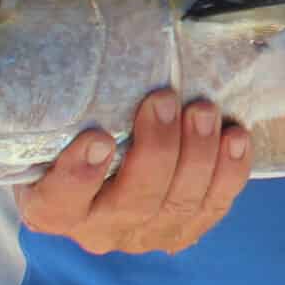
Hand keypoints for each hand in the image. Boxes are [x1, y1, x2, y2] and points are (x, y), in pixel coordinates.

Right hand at [18, 91, 250, 255]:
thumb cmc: (70, 134)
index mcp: (50, 208)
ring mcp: (146, 234)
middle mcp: (98, 229)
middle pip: (132, 203)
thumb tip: (54, 50)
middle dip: (156, 150)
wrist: (99, 160)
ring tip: (203, 110)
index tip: (97, 138)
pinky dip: (229, 172)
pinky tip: (234, 136)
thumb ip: (53, 105)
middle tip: (163, 100)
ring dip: (197, 155)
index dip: (78, 177)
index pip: (59, 202)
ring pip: (178, 205)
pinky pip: (214, 206)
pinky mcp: (185, 228)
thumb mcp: (50, 124)